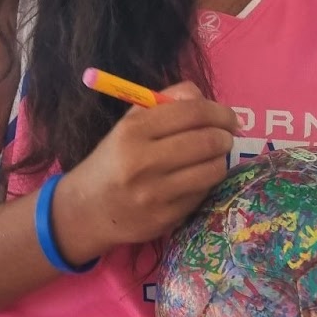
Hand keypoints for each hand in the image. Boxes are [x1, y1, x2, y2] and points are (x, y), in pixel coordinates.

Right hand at [53, 82, 238, 259]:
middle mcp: (142, 161)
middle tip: (225, 137)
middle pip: (207, 141)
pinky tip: (195, 179)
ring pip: (212, 170)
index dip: (220, 112)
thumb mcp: (130, 123)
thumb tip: (205, 99)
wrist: (88, 207)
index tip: (228, 118)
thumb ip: (166, 103)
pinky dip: (206, 183)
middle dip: (225, 136)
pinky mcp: (165, 217)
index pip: (193, 112)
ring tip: (214, 157)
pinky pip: (202, 194)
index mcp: (133, 130)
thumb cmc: (115, 158)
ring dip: (220, 160)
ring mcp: (154, 193)